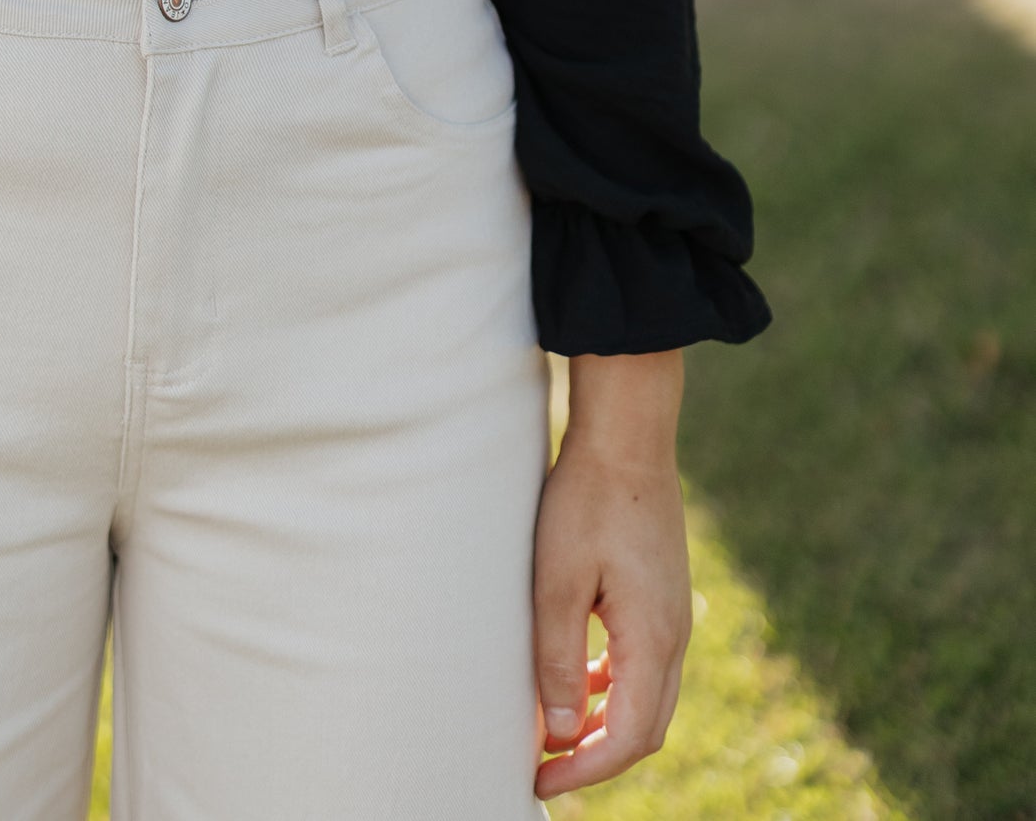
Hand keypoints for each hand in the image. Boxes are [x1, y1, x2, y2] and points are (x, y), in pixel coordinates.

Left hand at [533, 350, 690, 797]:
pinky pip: (645, 665)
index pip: (628, 737)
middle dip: (596, 757)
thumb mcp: (557, 581)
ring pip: (647, 698)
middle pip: (644, 727)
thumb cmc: (585, 500)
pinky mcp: (663, 595)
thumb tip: (559, 734)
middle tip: (544, 769)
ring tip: (555, 736)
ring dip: (605, 724)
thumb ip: (558, 660)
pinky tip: (579, 682)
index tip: (539, 781)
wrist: (628, 434)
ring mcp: (674, 614)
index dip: (584, 769)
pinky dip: (613, 688)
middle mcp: (675, 635)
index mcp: (653, 639)